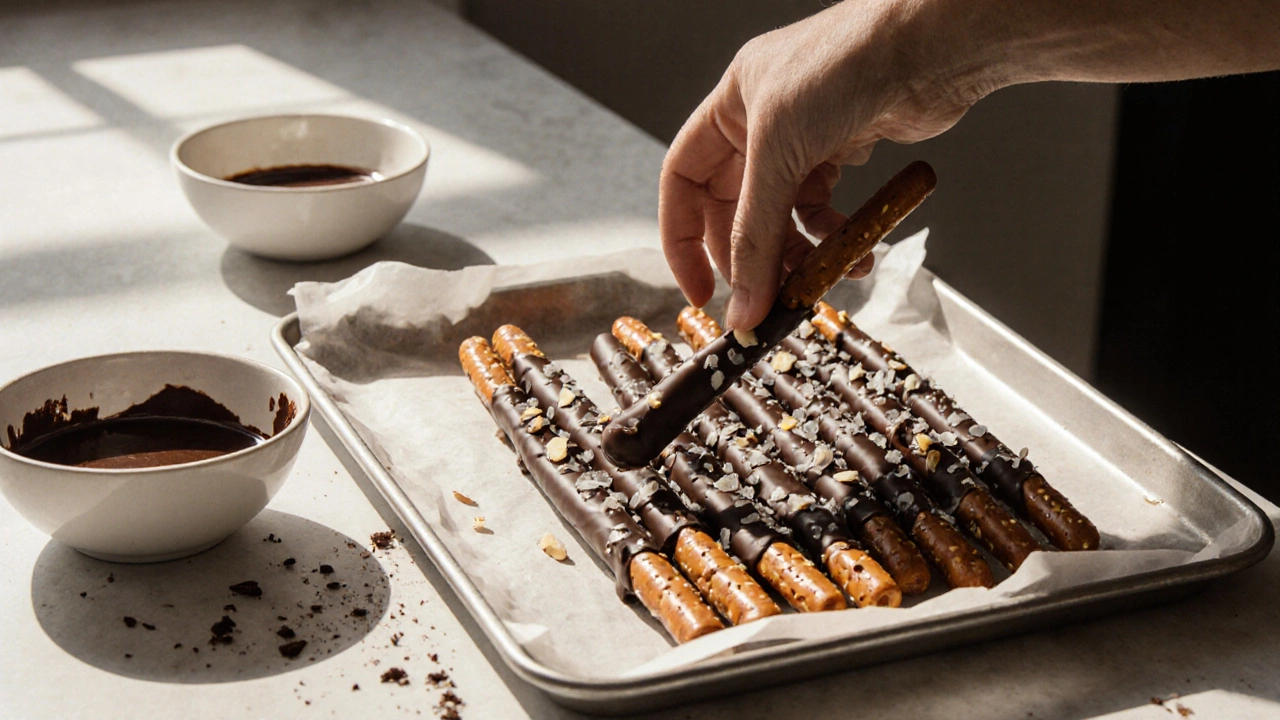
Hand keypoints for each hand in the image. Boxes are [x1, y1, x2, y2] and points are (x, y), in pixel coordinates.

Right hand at [659, 0, 986, 329]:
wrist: (931, 47)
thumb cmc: (848, 63)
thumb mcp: (780, 154)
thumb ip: (757, 236)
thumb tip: (743, 303)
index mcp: (729, 107)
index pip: (683, 181)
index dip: (684, 238)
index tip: (699, 290)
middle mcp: (762, 123)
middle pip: (734, 209)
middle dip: (750, 257)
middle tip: (762, 298)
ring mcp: (805, 139)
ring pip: (784, 218)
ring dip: (799, 254)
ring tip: (820, 276)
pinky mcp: (846, 150)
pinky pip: (826, 212)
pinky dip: (837, 237)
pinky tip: (857, 250)